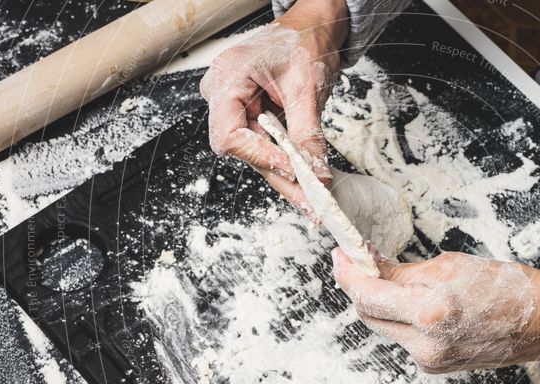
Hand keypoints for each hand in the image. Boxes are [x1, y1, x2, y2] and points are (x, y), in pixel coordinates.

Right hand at [199, 0, 348, 210]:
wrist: (313, 27)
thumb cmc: (305, 42)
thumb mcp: (308, 88)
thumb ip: (307, 134)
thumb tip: (316, 174)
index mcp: (228, 78)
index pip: (229, 135)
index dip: (260, 157)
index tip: (292, 170)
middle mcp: (223, 94)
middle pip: (243, 149)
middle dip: (278, 174)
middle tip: (309, 199)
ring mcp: (235, 105)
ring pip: (256, 151)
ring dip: (285, 173)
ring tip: (312, 194)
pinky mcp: (250, 114)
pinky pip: (266, 144)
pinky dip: (286, 160)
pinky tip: (305, 178)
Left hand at [332, 249, 539, 372]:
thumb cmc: (506, 287)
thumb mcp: (450, 265)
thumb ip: (402, 272)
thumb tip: (369, 267)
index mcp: (429, 311)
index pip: (366, 294)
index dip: (347, 273)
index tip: (342, 257)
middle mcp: (425, 343)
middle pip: (367, 314)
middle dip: (362, 288)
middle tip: (363, 264)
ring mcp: (429, 360)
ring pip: (384, 327)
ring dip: (384, 304)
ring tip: (403, 283)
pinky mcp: (434, 367)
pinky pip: (404, 339)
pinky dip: (404, 319)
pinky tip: (424, 306)